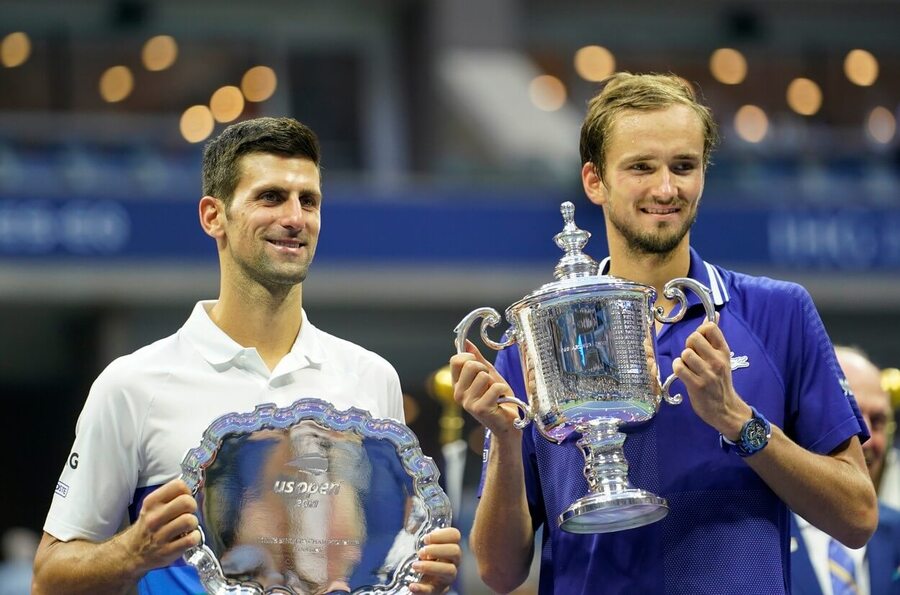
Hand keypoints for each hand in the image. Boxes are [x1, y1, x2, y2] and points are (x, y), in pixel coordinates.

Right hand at [123, 478, 200, 573]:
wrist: (132, 552)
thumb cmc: (149, 526)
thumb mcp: (152, 507)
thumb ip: (169, 496)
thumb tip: (190, 490)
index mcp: (151, 502)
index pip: (178, 486)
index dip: (186, 491)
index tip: (184, 498)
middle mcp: (154, 518)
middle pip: (186, 502)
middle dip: (192, 506)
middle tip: (188, 512)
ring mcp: (160, 535)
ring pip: (189, 520)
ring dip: (193, 523)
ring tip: (187, 526)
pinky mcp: (167, 551)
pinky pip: (191, 539)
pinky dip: (195, 537)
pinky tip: (188, 537)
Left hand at [409, 527, 461, 593]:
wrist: (425, 583)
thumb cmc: (426, 561)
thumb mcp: (426, 548)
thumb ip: (425, 540)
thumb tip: (411, 526)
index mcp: (449, 548)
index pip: (455, 535)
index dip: (443, 534)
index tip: (427, 538)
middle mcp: (453, 561)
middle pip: (456, 551)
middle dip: (438, 550)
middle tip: (421, 551)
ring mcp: (447, 577)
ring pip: (449, 570)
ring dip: (431, 567)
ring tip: (415, 566)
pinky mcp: (437, 590)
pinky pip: (432, 590)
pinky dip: (422, 588)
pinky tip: (412, 586)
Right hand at [449, 341, 519, 435]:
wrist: (508, 423)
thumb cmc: (498, 399)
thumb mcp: (488, 375)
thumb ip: (477, 359)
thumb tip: (465, 342)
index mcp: (457, 385)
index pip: (456, 360)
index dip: (470, 357)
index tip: (479, 365)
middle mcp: (458, 394)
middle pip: (470, 364)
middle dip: (485, 369)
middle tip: (490, 383)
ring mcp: (468, 402)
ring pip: (483, 375)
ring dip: (495, 382)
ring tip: (495, 394)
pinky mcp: (480, 409)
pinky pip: (495, 387)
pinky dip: (503, 391)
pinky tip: (500, 401)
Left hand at [671, 316, 750, 438]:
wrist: (724, 408)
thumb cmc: (720, 380)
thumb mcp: (722, 357)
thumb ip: (714, 337)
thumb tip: (714, 315)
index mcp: (723, 351)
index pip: (710, 327)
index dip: (699, 331)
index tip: (700, 342)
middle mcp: (717, 361)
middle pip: (694, 338)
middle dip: (689, 345)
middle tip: (692, 356)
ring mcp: (707, 373)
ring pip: (685, 353)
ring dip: (683, 359)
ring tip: (689, 367)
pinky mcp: (696, 385)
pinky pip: (679, 367)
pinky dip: (677, 369)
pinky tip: (683, 374)